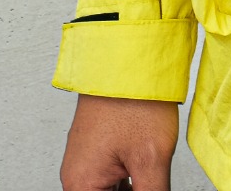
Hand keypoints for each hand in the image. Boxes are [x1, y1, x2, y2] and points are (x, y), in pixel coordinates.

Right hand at [61, 94, 178, 190]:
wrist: (130, 53)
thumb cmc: (133, 97)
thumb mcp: (152, 159)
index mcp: (81, 184)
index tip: (149, 186)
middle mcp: (77, 174)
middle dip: (134, 190)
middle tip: (152, 178)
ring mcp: (86, 157)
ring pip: (111, 189)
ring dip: (133, 186)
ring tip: (152, 170)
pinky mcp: (97, 144)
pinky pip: (111, 174)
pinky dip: (130, 177)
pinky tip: (147, 169)